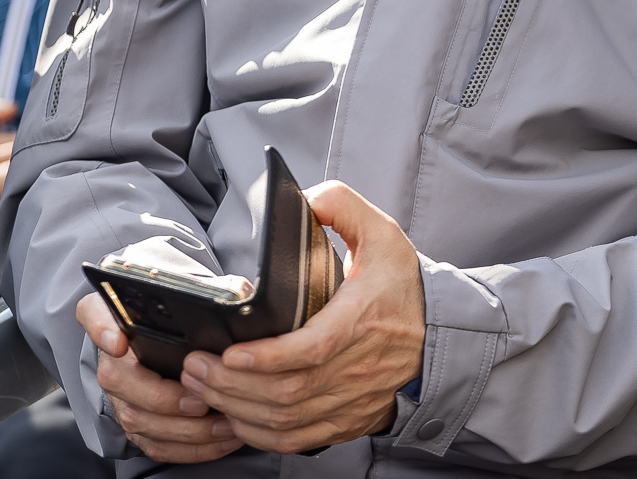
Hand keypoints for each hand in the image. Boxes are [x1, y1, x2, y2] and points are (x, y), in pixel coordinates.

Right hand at [78, 293, 243, 464]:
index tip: (119, 341)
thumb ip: (210, 289)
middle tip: (200, 400)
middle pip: (118, 380)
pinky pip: (155, 443)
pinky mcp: (138, 423)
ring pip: (137, 419)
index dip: (103, 329)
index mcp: (120, 318)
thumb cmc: (191, 317)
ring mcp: (122, 395)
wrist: (180, 340)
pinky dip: (190, 448)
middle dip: (162, 397)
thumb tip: (238, 296)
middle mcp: (113, 358)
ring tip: (224, 422)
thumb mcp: (200, 294)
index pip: (95, 315)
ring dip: (185, 428)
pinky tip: (222, 439)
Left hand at [181, 181, 426, 452]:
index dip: (266, 357)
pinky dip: (259, 433)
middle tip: (196, 367)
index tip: (229, 351)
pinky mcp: (347, 420)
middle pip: (287, 392)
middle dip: (231, 384)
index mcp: (363, 319)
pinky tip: (236, 416)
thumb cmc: (404, 286)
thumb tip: (306, 199)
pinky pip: (296, 439)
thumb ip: (343, 207)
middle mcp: (358, 366)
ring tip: (205, 387)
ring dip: (238, 410)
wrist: (440, 333)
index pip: (312, 349)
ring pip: (286, 420)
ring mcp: (352, 399)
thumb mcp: (383, 234)